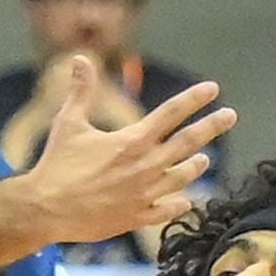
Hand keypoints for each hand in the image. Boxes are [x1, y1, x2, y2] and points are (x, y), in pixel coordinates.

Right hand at [24, 55, 236, 244]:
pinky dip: (179, 204)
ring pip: (182, 177)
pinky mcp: (137, 217)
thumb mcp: (68, 123)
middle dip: (211, 127)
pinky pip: (167, 210)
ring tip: (204, 159)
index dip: (194, 99)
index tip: (213, 89)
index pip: (171, 113)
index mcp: (132, 140)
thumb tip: (79, 58)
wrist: (46, 210)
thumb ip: (80, 91)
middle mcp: (145, 166)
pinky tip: (186, 200)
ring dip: (195, 166)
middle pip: (187, 142)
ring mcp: (144, 193)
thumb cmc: (56, 165)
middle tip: (230, 116)